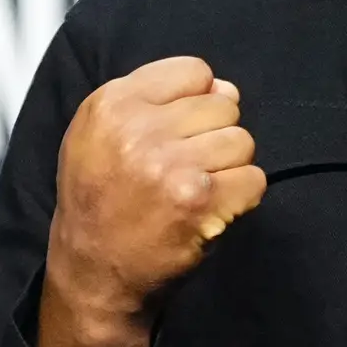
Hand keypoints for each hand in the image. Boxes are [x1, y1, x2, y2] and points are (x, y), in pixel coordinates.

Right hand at [38, 55, 264, 346]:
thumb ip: (153, 99)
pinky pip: (253, 179)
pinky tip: (209, 211)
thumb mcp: (98, 134)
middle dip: (212, 136)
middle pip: (223, 105)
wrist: (92, 275)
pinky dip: (240, 199)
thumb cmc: (99, 202)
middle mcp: (138, 130)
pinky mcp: (198, 202)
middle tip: (183, 170)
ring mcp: (170, 165)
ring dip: (228, 169)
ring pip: (242, 141)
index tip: (176, 133)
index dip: (194, 102)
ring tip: (194, 191)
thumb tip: (224, 87)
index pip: (193, 71)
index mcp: (111, 104)